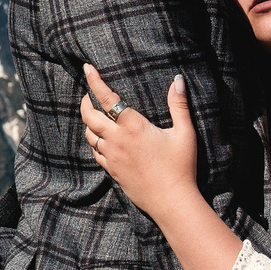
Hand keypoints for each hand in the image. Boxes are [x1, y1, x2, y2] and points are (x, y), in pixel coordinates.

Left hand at [79, 66, 202, 221]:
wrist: (171, 202)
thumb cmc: (181, 167)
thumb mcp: (185, 133)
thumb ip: (179, 105)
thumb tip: (178, 80)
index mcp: (132, 126)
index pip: (106, 98)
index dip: (94, 81)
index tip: (86, 68)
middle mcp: (117, 139)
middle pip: (89, 116)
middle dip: (86, 101)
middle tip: (90, 94)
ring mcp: (111, 156)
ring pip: (89, 135)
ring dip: (90, 122)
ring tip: (96, 115)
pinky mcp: (111, 170)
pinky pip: (96, 152)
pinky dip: (95, 141)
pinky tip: (102, 140)